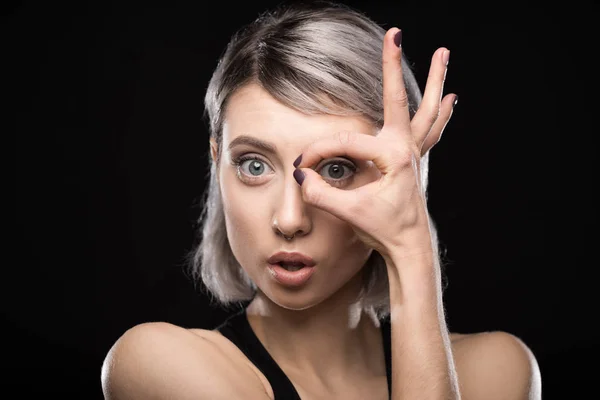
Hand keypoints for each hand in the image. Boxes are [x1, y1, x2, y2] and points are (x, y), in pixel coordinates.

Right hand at [292, 28, 456, 259]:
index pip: (345, 143)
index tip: (302, 165)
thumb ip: (322, 193)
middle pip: (399, 99)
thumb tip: (301, 175)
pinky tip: (450, 100)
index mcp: (392, 157)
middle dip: (391, 66)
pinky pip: (431, 130)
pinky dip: (440, 112)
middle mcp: (405, 149)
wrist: (409, 248)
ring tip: (444, 53)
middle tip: (394, 34)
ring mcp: (412, 154)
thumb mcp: (350, 213)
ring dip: (434, 82)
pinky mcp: (412, 161)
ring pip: (427, 110)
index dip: (319, 151)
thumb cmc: (384, 230)